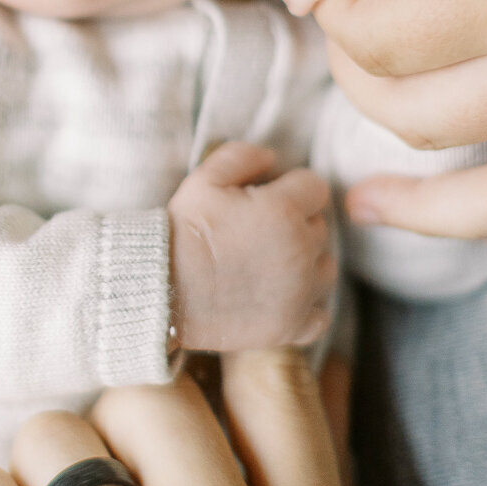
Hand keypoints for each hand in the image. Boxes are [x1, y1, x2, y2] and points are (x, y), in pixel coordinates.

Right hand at [167, 141, 335, 349]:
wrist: (161, 290)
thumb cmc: (182, 232)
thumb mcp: (204, 179)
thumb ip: (243, 156)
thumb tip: (272, 157)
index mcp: (284, 210)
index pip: (314, 188)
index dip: (290, 190)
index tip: (267, 200)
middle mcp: (301, 251)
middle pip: (320, 227)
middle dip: (296, 224)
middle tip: (257, 233)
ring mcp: (300, 293)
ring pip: (325, 268)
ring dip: (305, 263)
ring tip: (268, 265)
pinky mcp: (291, 328)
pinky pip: (321, 314)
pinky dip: (306, 307)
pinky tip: (281, 298)